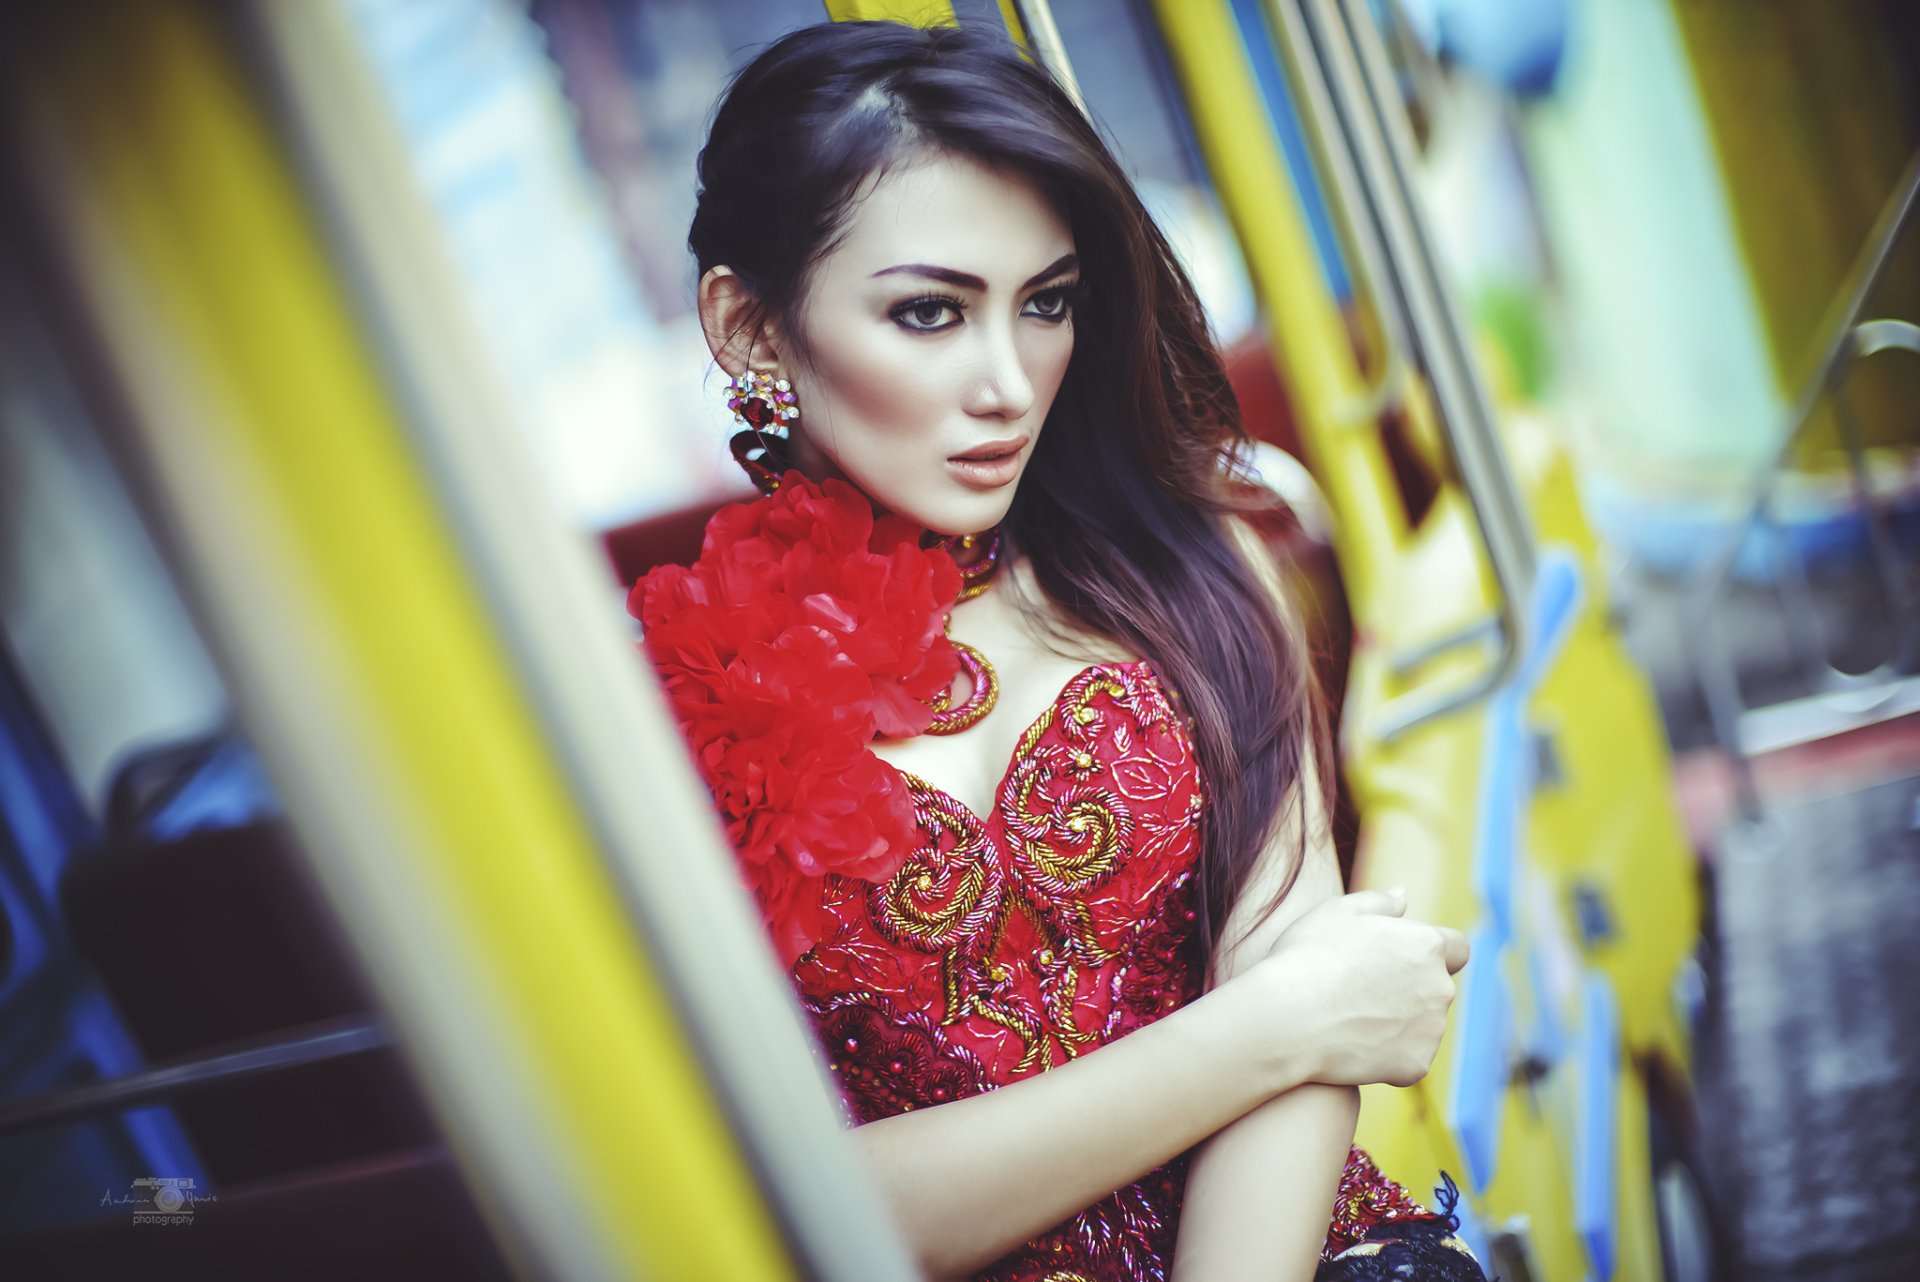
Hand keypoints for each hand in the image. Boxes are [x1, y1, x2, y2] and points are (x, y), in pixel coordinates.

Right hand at [1243, 889, 1468, 1088]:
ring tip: (1353, 1020)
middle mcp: (1440, 986)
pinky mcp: (1417, 1064)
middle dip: (1412, 989)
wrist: (1287, 1018)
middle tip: (1363, 992)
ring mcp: (1431, 1029)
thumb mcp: (1336, 913)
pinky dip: (1388, 1055)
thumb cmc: (1306, 957)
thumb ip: (1377, 902)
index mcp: (1426, 945)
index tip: (1403, 960)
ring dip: (1401, 1022)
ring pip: (1424, 1025)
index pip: (1456, 948)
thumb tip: (1402, 896)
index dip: (1432, 953)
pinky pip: (1408, 1058)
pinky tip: (1353, 1046)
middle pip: (1437, 987)